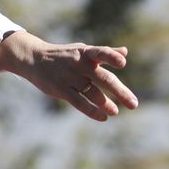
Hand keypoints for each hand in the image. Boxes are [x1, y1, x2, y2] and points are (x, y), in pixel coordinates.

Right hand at [0, 32, 138, 121]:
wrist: (34, 59)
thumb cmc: (64, 55)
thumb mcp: (82, 50)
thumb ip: (104, 52)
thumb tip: (124, 52)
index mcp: (86, 53)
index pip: (101, 52)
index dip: (111, 57)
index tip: (123, 63)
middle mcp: (79, 64)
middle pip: (104, 79)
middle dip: (120, 92)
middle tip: (134, 104)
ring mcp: (70, 78)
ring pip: (94, 94)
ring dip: (107, 104)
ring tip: (115, 111)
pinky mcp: (62, 90)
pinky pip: (80, 103)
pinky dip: (93, 111)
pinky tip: (103, 117)